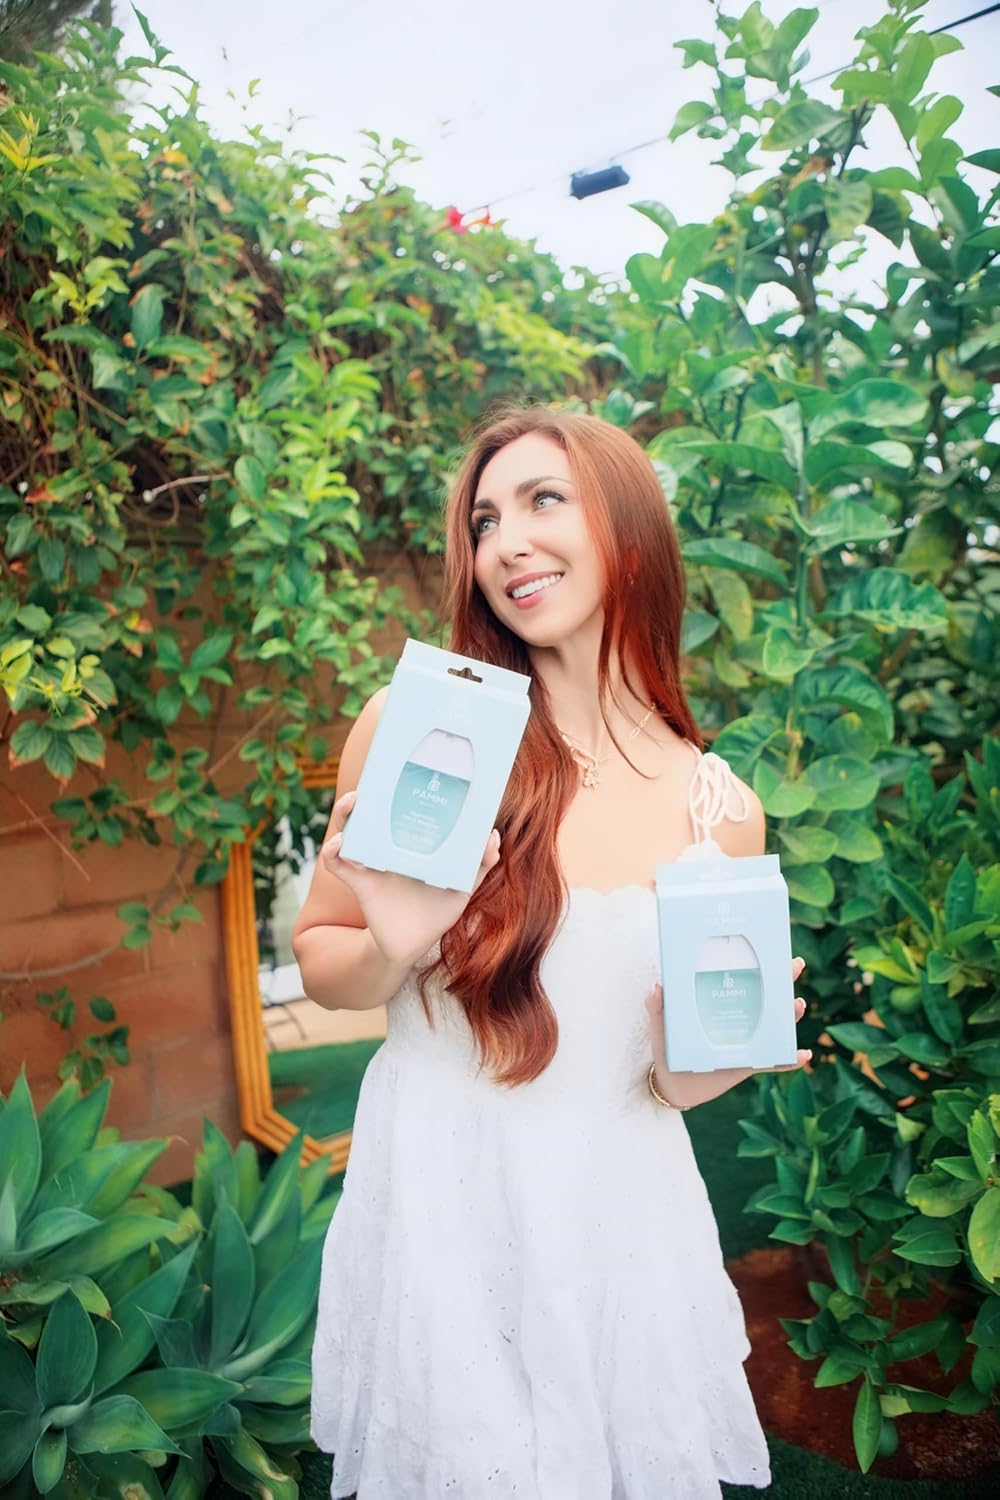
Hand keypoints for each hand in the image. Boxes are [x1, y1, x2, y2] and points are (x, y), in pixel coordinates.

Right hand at [320, 790, 501, 967]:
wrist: (412, 945)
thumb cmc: (436, 912)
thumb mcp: (463, 885)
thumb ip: (480, 863)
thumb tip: (491, 835)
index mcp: (411, 844)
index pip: (398, 809)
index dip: (394, 789)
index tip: (399, 770)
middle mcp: (388, 848)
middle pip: (369, 813)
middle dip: (366, 795)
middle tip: (369, 784)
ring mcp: (371, 863)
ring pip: (349, 830)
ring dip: (346, 813)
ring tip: (353, 802)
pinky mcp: (360, 882)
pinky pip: (338, 864)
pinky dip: (332, 852)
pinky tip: (339, 844)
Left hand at [644, 956, 811, 1108]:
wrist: (673, 1086)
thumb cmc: (668, 1048)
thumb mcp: (661, 1025)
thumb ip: (657, 1008)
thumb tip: (658, 986)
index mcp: (720, 1002)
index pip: (742, 977)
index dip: (757, 962)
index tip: (771, 946)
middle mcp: (739, 1018)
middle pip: (766, 995)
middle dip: (783, 979)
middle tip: (795, 965)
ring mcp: (747, 1041)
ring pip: (775, 1025)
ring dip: (790, 1015)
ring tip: (797, 1005)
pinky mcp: (749, 1065)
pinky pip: (774, 1062)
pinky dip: (790, 1059)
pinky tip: (804, 1054)